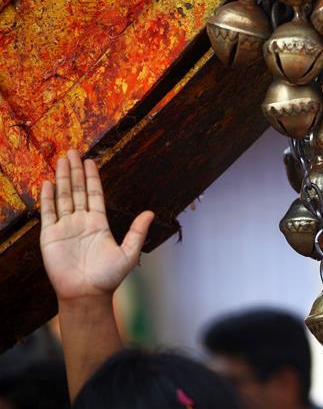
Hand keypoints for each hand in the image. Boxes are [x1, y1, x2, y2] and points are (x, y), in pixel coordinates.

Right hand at [40, 150, 153, 302]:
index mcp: (99, 223)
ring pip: (63, 197)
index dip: (91, 178)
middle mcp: (81, 222)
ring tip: (61, 160)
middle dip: (74, 171)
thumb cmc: (108, 277)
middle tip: (72, 152)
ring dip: (62, 178)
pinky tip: (48, 182)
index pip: (94, 194)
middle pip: (77, 191)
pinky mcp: (50, 236)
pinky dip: (48, 198)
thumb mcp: (129, 252)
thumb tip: (151, 213)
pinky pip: (48, 213)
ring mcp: (65, 227)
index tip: (90, 161)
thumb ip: (137, 231)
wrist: (87, 294)